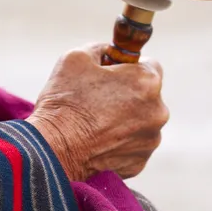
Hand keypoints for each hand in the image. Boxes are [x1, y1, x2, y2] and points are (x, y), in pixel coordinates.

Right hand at [26, 43, 168, 180]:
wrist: (53, 150)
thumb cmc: (64, 101)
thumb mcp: (76, 57)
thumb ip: (101, 48)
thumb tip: (109, 51)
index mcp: (147, 81)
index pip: (149, 64)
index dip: (129, 67)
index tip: (113, 73)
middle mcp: (158, 111)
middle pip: (147, 95)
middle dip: (128, 94)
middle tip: (98, 98)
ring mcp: (151, 139)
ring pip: (141, 121)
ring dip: (125, 119)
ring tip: (94, 122)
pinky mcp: (140, 162)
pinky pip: (133, 145)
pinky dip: (119, 142)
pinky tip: (97, 140)